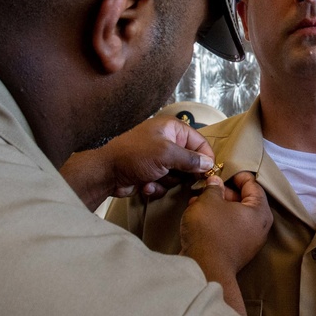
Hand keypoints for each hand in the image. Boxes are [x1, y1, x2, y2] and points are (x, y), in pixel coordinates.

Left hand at [60, 115, 214, 209]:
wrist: (106, 173)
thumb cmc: (134, 156)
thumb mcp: (166, 155)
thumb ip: (191, 159)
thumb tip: (209, 164)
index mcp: (172, 128)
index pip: (199, 142)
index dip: (205, 158)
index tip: (208, 173)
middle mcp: (167, 140)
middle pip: (190, 161)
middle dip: (181, 173)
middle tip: (173, 175)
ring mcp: (159, 157)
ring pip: (178, 175)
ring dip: (166, 181)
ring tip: (152, 177)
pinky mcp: (152, 172)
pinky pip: (165, 183)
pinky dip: (156, 186)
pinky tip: (144, 184)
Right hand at [180, 172, 271, 279]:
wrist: (204, 269)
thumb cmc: (210, 231)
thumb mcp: (209, 201)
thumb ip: (214, 187)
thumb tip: (216, 182)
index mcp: (260, 212)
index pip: (253, 185)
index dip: (237, 174)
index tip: (223, 169)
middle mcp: (259, 227)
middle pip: (244, 200)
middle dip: (224, 191)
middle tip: (209, 184)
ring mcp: (248, 241)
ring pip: (233, 214)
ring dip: (217, 205)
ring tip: (199, 198)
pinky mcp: (235, 250)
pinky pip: (228, 228)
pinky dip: (216, 219)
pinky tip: (198, 214)